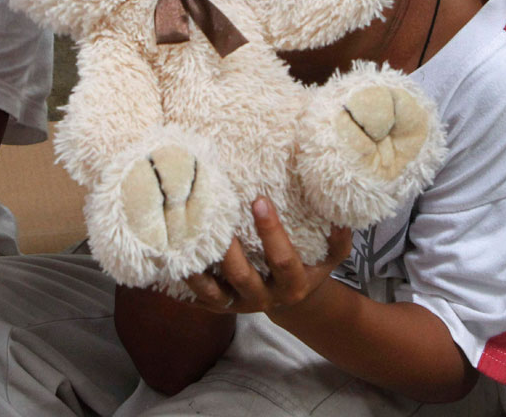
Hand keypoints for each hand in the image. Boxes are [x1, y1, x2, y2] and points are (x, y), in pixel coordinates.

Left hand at [186, 197, 351, 313]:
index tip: (259, 199)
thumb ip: (338, 238)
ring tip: (181, 242)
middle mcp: (264, 298)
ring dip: (196, 270)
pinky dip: (181, 284)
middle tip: (213, 217)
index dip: (271, 231)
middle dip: (228, 250)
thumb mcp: (331, 256)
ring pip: (212, 293)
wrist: (294, 301)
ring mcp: (238, 304)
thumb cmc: (311, 265)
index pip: (282, 259)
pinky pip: (196, 298)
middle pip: (241, 277)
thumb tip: (340, 213)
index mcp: (292, 283)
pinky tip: (165, 264)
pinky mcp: (219, 306)